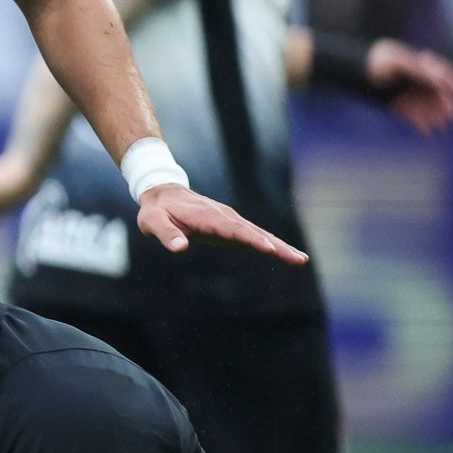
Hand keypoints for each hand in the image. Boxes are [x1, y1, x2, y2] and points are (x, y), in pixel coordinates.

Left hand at [135, 184, 307, 263]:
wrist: (162, 193)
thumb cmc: (156, 210)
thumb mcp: (152, 222)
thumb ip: (166, 234)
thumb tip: (180, 248)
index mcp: (206, 215)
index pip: (232, 229)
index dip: (251, 239)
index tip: (269, 249)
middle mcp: (223, 216)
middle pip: (253, 232)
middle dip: (276, 245)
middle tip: (299, 259)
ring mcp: (229, 220)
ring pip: (258, 234)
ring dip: (279, 246)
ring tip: (300, 259)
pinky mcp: (231, 226)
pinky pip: (253, 236)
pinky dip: (271, 244)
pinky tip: (286, 255)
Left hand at [369, 40, 452, 132]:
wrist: (350, 70)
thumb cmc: (373, 62)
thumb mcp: (396, 63)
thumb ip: (418, 71)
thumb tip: (439, 81)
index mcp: (419, 64)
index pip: (444, 74)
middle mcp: (415, 79)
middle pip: (437, 93)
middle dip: (445, 104)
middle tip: (450, 115)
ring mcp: (406, 92)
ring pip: (427, 106)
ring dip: (436, 116)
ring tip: (441, 125)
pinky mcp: (397, 104)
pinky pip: (413, 115)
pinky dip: (420, 123)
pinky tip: (427, 133)